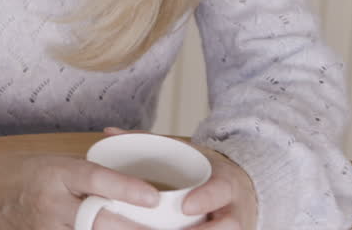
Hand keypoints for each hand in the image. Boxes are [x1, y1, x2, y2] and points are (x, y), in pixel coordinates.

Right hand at [0, 147, 159, 229]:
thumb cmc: (21, 172)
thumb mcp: (54, 162)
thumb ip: (89, 178)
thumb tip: (133, 191)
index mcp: (56, 172)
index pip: (94, 178)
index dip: (125, 189)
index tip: (154, 198)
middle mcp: (50, 202)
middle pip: (99, 219)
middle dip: (135, 228)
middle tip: (166, 228)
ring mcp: (44, 227)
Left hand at [100, 128, 257, 229]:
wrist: (241, 187)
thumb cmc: (207, 169)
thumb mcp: (187, 151)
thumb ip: (151, 142)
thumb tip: (110, 132)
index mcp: (225, 181)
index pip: (220, 191)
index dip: (205, 199)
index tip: (185, 206)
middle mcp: (234, 208)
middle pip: (228, 225)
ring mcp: (235, 227)